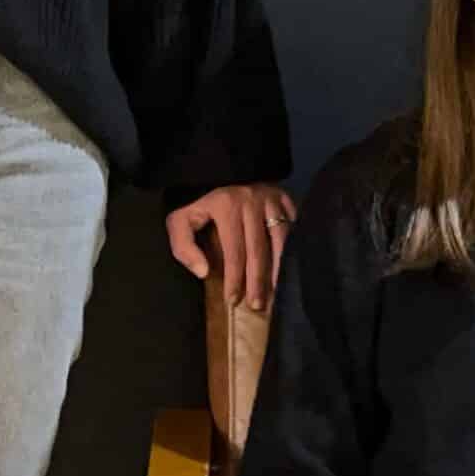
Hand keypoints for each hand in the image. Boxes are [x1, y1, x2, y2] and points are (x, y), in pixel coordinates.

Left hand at [164, 182, 295, 311]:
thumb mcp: (180, 220)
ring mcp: (272, 198)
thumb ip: (183, 246)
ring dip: (279, 269)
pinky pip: (294, 226)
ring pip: (281, 240)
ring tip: (276, 294)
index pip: (234, 249)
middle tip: (257, 305)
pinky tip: (290, 268)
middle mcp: (252, 200)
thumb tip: (203, 272)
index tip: (233, 300)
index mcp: (226, 205)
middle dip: (258, 281)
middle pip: (259, 249)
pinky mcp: (285, 197)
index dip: (234, 277)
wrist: (219, 169)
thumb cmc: (199, 203)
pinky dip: (293, 248)